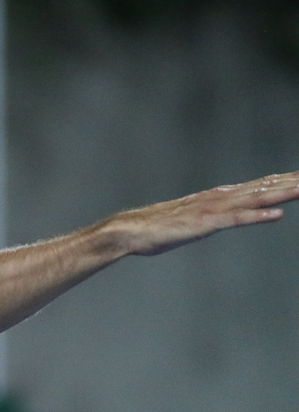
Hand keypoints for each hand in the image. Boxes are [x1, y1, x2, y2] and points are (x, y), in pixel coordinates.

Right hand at [110, 171, 298, 255]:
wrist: (129, 230)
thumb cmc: (156, 228)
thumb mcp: (191, 220)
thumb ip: (211, 215)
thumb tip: (225, 214)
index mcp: (217, 197)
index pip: (259, 186)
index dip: (285, 181)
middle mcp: (218, 198)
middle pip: (264, 188)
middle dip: (292, 182)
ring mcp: (211, 210)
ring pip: (255, 199)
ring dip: (283, 194)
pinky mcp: (203, 224)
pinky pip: (235, 220)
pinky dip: (257, 216)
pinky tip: (276, 215)